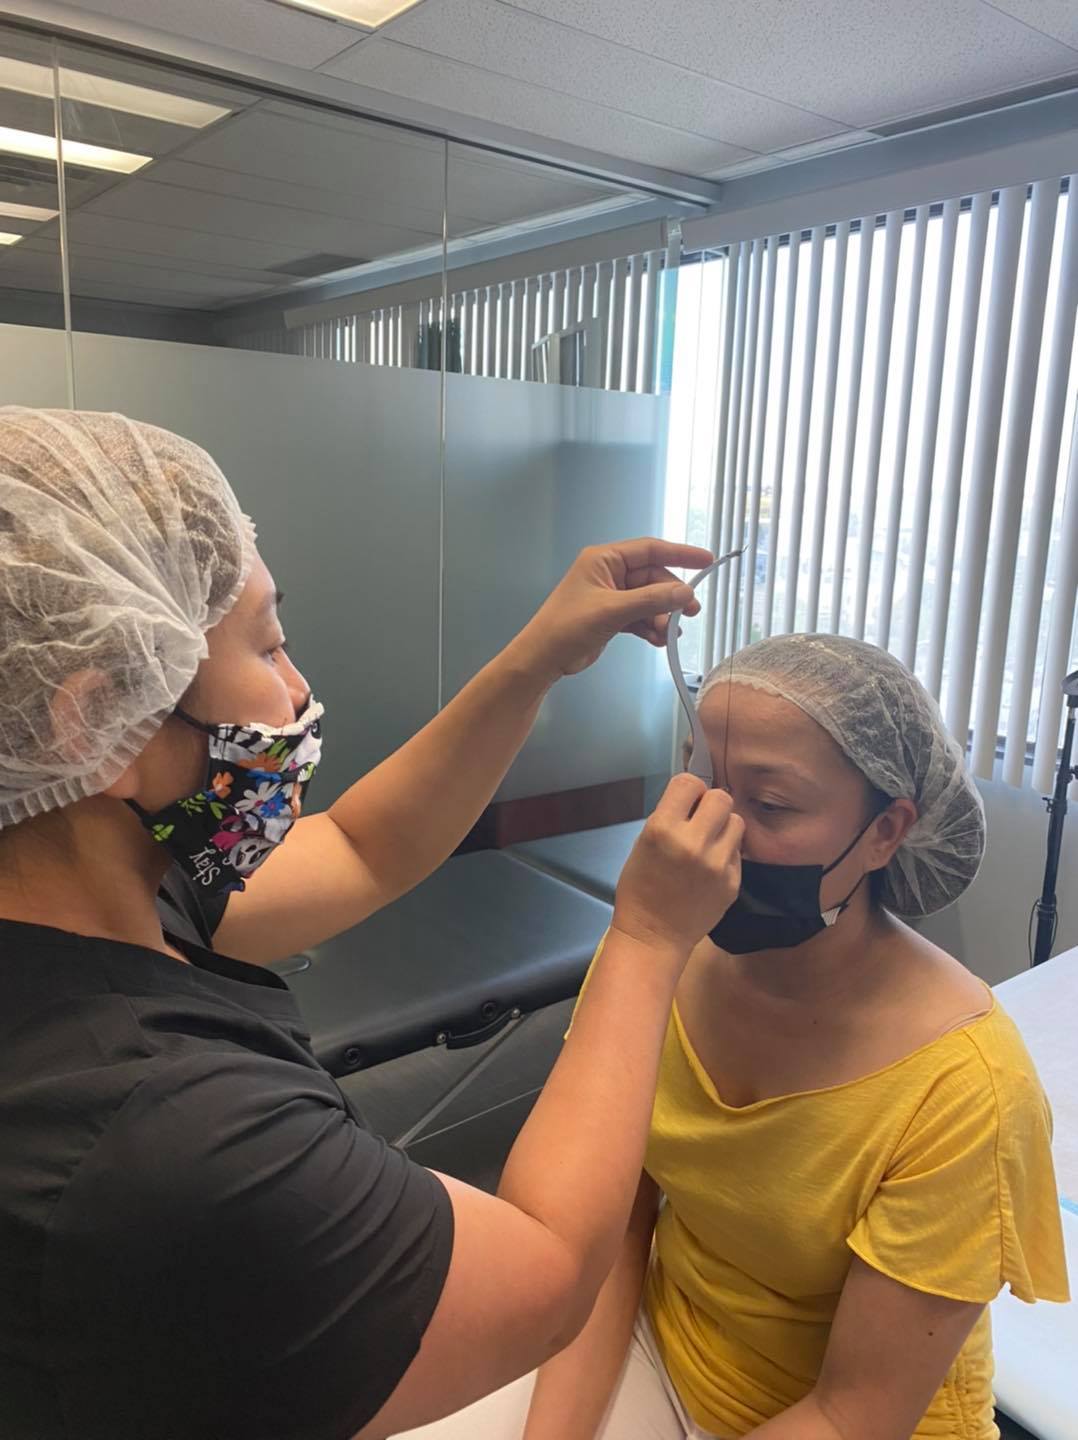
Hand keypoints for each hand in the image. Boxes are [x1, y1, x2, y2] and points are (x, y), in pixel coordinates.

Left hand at [510, 538, 713, 681]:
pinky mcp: (612, 617)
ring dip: (662, 617)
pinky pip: (641, 617)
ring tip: (670, 635)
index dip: (680, 554)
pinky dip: (652, 628)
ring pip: (649, 600)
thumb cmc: (569, 627)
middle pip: (653, 578)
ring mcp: (611, 596)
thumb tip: (685, 593)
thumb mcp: (612, 611)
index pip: (650, 550)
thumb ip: (651, 600)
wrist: (542, 659)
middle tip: (690, 614)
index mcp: (604, 559)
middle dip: (671, 597)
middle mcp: (609, 573)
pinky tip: (660, 641)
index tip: (707, 562)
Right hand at [613, 775, 742, 960]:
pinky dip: (726, 854)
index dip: (689, 790)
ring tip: (709, 842)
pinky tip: (710, 868)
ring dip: (723, 827)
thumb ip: (669, 818)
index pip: (690, 782)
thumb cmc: (640, 888)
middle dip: (711, 804)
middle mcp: (693, 843)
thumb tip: (693, 800)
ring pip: (736, 822)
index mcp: (662, 829)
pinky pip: (737, 852)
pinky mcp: (732, 882)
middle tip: (701, 819)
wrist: (653, 935)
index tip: (686, 801)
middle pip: (721, 798)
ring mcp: (717, 864)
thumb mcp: (642, 843)